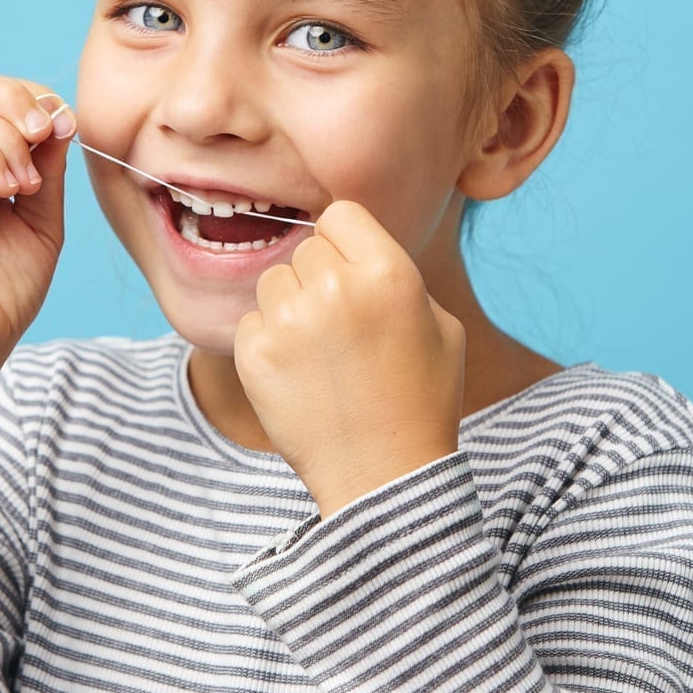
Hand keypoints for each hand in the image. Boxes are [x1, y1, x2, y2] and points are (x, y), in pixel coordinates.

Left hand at [233, 199, 466, 518]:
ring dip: (290, 307)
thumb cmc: (420, 400)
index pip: (341, 214)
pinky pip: (251, 321)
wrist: (383, 478)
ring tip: (320, 355)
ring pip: (273, 281)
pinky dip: (268, 344)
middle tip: (341, 329)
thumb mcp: (441, 326)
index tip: (351, 274)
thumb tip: (355, 246)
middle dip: (319, 279)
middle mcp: (336, 288)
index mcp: (388, 273)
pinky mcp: (255, 354)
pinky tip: (298, 376)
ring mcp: (290, 321)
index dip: (346, 242)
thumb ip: (397, 274)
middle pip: (307, 249)